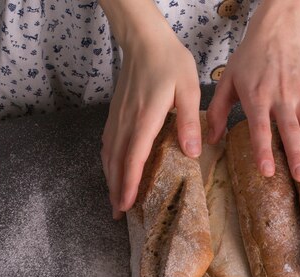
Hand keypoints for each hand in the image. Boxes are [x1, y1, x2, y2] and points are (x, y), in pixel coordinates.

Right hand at [100, 0, 200, 218]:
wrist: (144, 41)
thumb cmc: (169, 62)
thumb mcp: (188, 88)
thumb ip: (190, 121)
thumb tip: (191, 152)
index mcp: (145, 119)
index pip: (133, 159)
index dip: (128, 184)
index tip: (125, 205)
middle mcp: (126, 122)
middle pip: (116, 162)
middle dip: (115, 189)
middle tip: (118, 213)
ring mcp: (117, 118)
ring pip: (109, 154)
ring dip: (110, 178)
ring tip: (114, 198)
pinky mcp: (116, 113)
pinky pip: (108, 143)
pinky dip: (109, 161)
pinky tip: (113, 168)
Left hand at [206, 0, 299, 181]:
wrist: (276, 36)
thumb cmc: (248, 62)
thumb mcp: (226, 82)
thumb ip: (217, 111)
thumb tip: (211, 140)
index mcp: (257, 97)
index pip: (260, 128)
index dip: (263, 150)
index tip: (267, 171)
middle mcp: (282, 98)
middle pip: (291, 130)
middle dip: (298, 155)